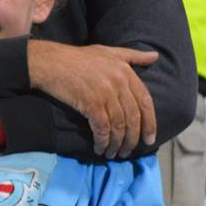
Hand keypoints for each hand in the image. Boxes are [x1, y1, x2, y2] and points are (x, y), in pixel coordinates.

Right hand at [28, 41, 157, 157]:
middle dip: (133, 138)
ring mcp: (105, 93)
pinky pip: (103, 128)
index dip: (150, 123)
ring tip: (114, 153)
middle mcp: (119, 82)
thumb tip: (155, 57)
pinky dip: (103, 141)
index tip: (149, 138)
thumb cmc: (77, 58)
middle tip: (129, 151)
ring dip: (117, 144)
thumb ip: (133, 56)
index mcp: (125, 71)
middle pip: (134, 117)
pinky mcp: (91, 103)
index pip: (145, 101)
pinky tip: (100, 148)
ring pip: (119, 126)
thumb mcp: (108, 52)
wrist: (50, 62)